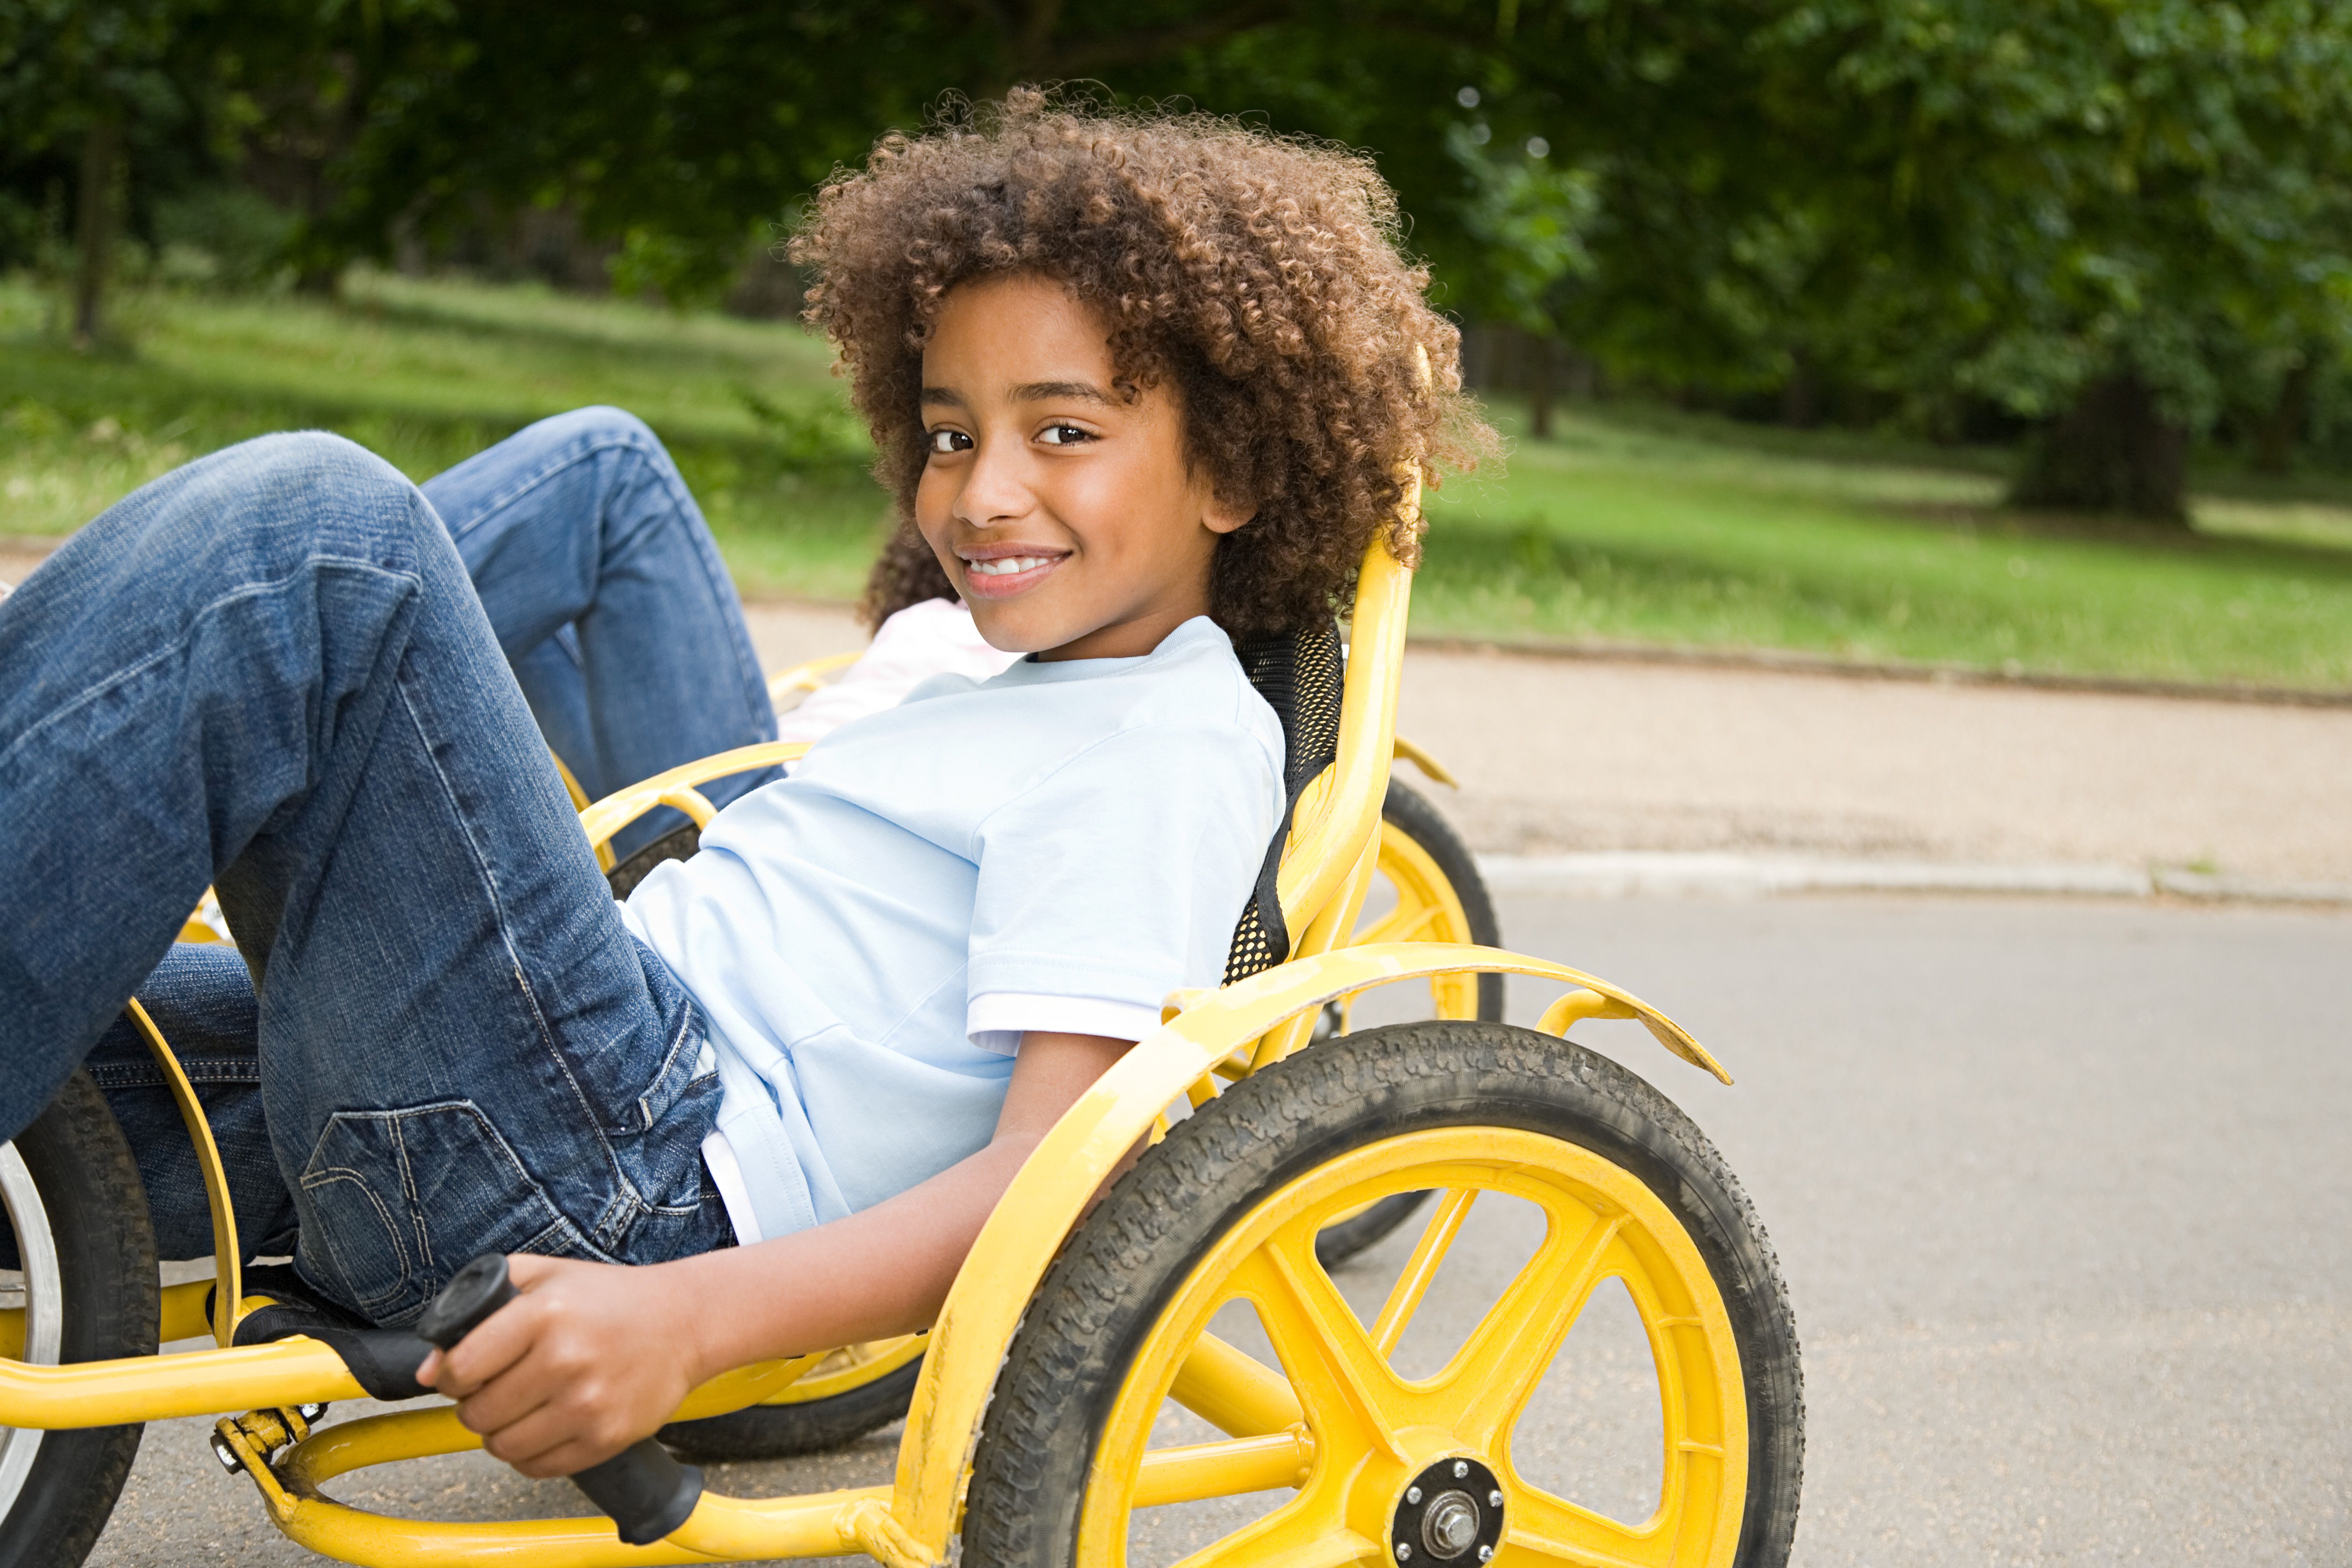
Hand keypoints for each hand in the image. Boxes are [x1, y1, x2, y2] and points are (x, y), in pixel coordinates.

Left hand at [416, 1254, 707, 1476]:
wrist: (685, 1322)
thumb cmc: (610, 1298)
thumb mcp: (546, 1273)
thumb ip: (478, 1302)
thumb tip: (428, 1368)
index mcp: (545, 1314)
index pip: (461, 1368)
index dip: (448, 1374)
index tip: (458, 1372)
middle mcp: (565, 1360)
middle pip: (477, 1412)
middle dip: (473, 1404)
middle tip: (492, 1389)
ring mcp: (587, 1404)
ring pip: (502, 1446)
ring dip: (498, 1432)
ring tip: (516, 1409)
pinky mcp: (605, 1437)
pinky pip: (537, 1466)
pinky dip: (528, 1454)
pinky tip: (542, 1426)